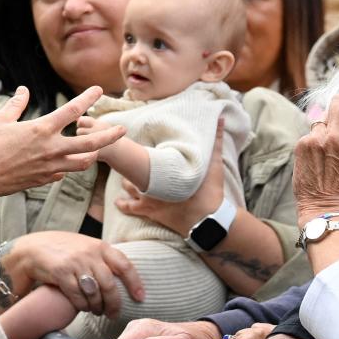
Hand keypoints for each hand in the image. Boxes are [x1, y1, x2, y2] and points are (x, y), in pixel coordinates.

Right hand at [0, 86, 124, 205]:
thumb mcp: (1, 120)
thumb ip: (17, 104)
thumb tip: (23, 90)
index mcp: (42, 129)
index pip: (72, 110)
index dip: (88, 98)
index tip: (98, 90)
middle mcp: (51, 148)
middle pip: (90, 142)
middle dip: (109, 135)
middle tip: (122, 129)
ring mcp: (50, 166)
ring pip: (83, 162)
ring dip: (92, 154)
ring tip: (96, 148)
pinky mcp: (45, 179)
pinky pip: (64, 172)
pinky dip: (68, 166)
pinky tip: (65, 161)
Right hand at [7, 230, 144, 316]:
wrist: (32, 249)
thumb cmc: (61, 249)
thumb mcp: (85, 247)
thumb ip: (101, 258)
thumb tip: (122, 277)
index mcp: (99, 246)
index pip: (124, 265)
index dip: (135, 283)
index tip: (140, 298)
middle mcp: (89, 253)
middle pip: (110, 284)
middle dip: (114, 303)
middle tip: (113, 314)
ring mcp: (75, 262)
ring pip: (94, 293)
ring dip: (97, 307)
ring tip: (96, 311)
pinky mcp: (61, 273)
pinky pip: (78, 296)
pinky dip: (82, 306)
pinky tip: (83, 308)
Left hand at [115, 116, 224, 234]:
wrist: (208, 220)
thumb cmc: (209, 192)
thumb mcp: (215, 164)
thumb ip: (217, 141)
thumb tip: (221, 119)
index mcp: (165, 169)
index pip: (145, 155)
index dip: (139, 150)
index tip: (133, 143)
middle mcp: (152, 182)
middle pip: (134, 169)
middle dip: (130, 164)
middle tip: (124, 158)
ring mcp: (148, 197)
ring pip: (129, 186)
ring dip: (126, 181)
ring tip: (121, 175)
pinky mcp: (149, 212)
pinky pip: (130, 208)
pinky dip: (123, 204)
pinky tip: (117, 202)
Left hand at [293, 90, 338, 225]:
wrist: (328, 208)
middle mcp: (336, 135)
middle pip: (336, 101)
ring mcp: (316, 139)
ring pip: (323, 118)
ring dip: (328, 124)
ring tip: (333, 140)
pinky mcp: (301, 145)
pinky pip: (311, 133)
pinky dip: (316, 139)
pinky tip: (321, 153)